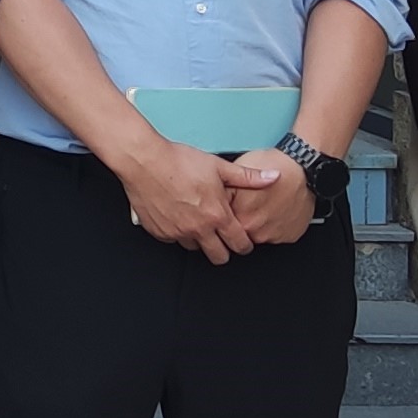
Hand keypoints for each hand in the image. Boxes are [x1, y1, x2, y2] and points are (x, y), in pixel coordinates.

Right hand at [114, 140, 258, 262]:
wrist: (144, 160)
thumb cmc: (178, 161)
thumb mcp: (218, 166)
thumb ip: (248, 177)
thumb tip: (272, 177)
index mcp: (216, 215)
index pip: (239, 243)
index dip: (245, 245)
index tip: (243, 242)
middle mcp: (198, 228)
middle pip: (219, 256)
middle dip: (225, 250)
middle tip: (223, 239)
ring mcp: (177, 232)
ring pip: (195, 248)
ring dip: (200, 240)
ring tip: (198, 222)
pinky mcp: (159, 232)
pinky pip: (173, 240)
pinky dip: (178, 232)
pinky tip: (179, 216)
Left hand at [226, 148, 322, 248]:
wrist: (304, 168)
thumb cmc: (274, 165)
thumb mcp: (237, 171)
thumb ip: (222, 189)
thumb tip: (212, 195)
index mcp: (239, 216)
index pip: (222, 225)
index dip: (224, 213)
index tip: (227, 208)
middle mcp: (255, 230)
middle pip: (240, 232)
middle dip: (241, 220)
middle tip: (250, 204)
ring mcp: (273, 236)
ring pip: (258, 235)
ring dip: (259, 224)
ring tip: (265, 204)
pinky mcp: (289, 237)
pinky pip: (277, 235)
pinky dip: (275, 225)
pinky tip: (277, 209)